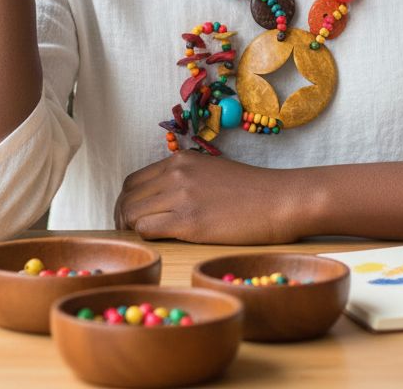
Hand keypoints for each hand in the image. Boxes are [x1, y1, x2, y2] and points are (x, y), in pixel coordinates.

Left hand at [114, 151, 307, 243]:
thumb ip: (184, 179)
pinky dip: (145, 238)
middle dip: (123, 217)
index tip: (133, 218)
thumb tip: (160, 199)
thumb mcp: (211, 172)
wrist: (278, 200)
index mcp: (180, 160)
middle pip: (127, 196)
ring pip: (131, 213)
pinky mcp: (188, 220)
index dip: (128, 201)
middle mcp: (176, 172)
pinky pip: (147, 229)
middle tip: (133, 235)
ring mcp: (181, 195)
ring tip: (146, 241)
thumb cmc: (251, 191)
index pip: (133, 180)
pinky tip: (161, 242)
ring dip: (132, 230)